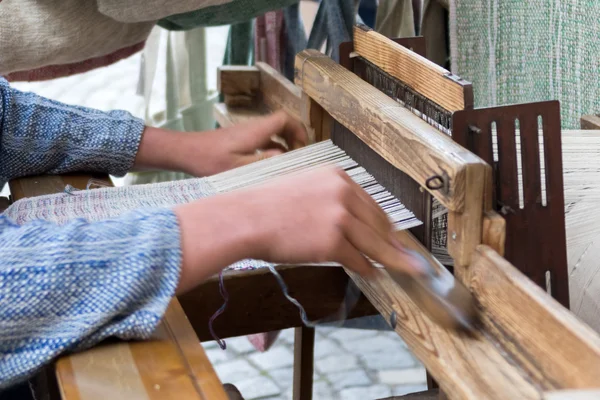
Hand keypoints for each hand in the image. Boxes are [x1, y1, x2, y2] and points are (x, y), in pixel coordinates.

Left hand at [134, 111, 307, 176]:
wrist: (185, 151)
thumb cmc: (208, 160)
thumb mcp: (237, 167)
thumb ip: (263, 162)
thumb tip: (284, 156)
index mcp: (255, 131)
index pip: (285, 118)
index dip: (298, 130)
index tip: (303, 147)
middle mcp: (253, 127)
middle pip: (282, 124)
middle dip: (295, 138)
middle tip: (299, 157)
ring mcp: (246, 132)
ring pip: (273, 133)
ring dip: (284, 145)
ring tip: (287, 164)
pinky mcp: (240, 139)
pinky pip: (263, 139)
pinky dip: (272, 149)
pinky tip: (269, 165)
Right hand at [174, 167, 424, 293]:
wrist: (245, 218)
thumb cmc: (266, 206)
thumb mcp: (304, 189)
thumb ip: (331, 201)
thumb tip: (352, 223)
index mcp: (337, 177)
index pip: (371, 204)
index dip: (385, 224)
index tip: (394, 235)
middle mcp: (343, 193)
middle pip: (378, 223)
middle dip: (394, 243)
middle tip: (408, 256)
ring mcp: (339, 217)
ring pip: (375, 243)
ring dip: (392, 259)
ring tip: (406, 269)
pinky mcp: (332, 242)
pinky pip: (358, 259)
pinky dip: (368, 269)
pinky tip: (373, 274)